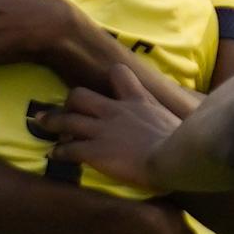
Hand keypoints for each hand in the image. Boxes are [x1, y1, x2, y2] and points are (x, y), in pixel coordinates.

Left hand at [30, 78, 182, 188]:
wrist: (175, 159)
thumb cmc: (185, 144)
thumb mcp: (181, 121)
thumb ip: (172, 117)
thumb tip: (191, 122)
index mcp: (138, 100)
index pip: (117, 74)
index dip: (106, 80)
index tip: (104, 88)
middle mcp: (115, 110)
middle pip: (79, 95)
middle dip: (69, 103)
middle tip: (65, 111)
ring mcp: (102, 130)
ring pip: (66, 120)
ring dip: (52, 122)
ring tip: (41, 124)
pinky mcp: (95, 151)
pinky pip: (68, 149)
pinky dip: (59, 151)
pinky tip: (54, 155)